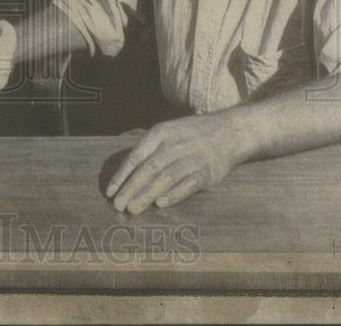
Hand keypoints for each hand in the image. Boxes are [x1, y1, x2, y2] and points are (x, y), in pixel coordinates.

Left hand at [105, 113, 246, 213]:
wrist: (230, 131)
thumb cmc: (191, 135)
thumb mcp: (168, 132)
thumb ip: (149, 151)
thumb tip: (126, 177)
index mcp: (160, 133)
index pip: (135, 156)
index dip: (121, 176)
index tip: (110, 192)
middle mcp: (174, 145)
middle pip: (148, 168)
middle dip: (131, 189)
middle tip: (119, 206)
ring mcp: (191, 158)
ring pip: (165, 178)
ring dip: (147, 195)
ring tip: (133, 209)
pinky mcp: (207, 172)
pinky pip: (188, 185)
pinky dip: (174, 194)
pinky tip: (161, 204)